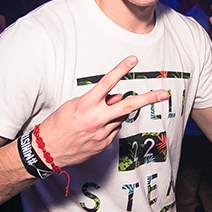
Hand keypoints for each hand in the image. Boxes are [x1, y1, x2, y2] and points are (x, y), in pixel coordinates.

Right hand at [34, 56, 168, 167]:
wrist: (47, 151)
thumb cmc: (58, 124)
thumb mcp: (74, 106)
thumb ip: (98, 101)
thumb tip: (117, 98)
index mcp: (86, 105)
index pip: (107, 83)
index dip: (121, 69)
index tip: (133, 59)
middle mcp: (97, 119)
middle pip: (128, 106)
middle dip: (148, 99)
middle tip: (164, 93)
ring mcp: (102, 134)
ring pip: (120, 117)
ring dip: (116, 113)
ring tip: (97, 116)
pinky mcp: (104, 144)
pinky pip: (114, 130)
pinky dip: (109, 125)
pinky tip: (95, 129)